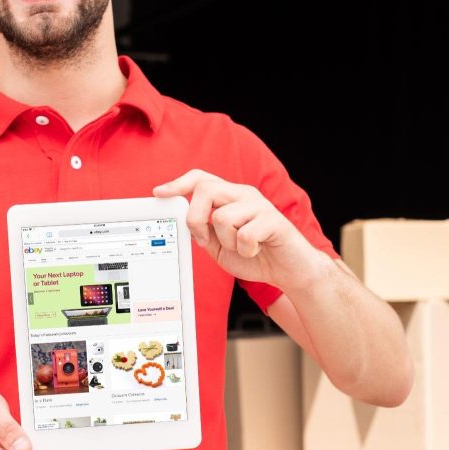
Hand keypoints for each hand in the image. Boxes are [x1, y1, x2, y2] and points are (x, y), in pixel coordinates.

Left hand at [153, 169, 329, 291]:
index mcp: (230, 198)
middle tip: (204, 239)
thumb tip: (184, 221)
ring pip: (222, 217)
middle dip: (195, 218)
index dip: (178, 183)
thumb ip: (203, 232)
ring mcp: (260, 206)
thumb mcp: (220, 246)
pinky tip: (256, 251)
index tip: (159, 193)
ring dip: (227, 242)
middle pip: (206, 189)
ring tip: (242, 248)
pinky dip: (246, 251)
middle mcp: (244, 195)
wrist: (289, 271)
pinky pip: (244, 234)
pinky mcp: (274, 220)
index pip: (201, 179)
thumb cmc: (255, 256)